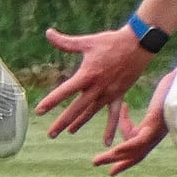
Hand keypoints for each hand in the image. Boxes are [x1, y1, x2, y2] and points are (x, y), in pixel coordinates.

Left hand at [34, 25, 153, 139]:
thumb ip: (66, 42)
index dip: (51, 101)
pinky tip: (106, 143)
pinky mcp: (119, 95)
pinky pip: (113, 116)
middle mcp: (97, 88)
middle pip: (76, 108)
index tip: (39, 111)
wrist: (137, 46)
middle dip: (62, 121)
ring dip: (79, 123)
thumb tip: (48, 33)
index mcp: (87, 75)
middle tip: (50, 133)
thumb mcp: (86, 41)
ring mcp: (109, 94)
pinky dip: (110, 129)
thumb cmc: (110, 42)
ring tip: (68, 132)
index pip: (65, 91)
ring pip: (91, 112)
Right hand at [91, 73, 173, 176]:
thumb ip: (138, 108)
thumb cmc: (169, 90)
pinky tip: (116, 149)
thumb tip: (125, 106)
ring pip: (135, 151)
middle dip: (116, 162)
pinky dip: (128, 147)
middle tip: (95, 163)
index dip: (124, 162)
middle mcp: (155, 136)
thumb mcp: (144, 102)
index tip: (111, 172)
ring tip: (98, 159)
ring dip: (115, 157)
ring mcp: (157, 132)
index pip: (136, 150)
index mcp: (151, 132)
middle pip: (134, 155)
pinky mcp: (157, 125)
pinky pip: (140, 140)